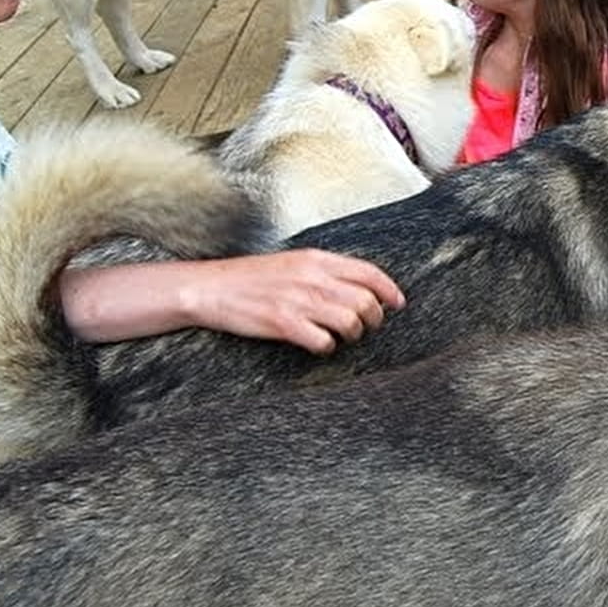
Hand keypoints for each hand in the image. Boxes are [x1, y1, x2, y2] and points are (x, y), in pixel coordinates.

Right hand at [181, 249, 405, 354]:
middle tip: (366, 326)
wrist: (209, 287)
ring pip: (350, 322)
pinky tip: (317, 344)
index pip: (368, 272)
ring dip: (352, 334)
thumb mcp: (292, 262)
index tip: (398, 303)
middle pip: (366, 300)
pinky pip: (323, 341)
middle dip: (373, 318)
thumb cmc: (251, 278)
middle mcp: (312, 277)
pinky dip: (326, 347)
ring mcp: (298, 300)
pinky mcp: (283, 323)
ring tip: (341, 336)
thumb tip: (357, 285)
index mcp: (316, 259)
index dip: (389, 290)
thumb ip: (323, 271)